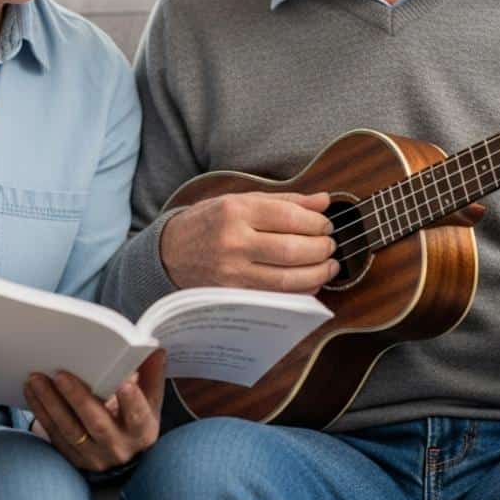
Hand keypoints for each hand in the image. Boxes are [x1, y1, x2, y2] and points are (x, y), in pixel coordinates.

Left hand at [24, 349, 166, 470]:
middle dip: (78, 398)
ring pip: (69, 429)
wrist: (121, 452)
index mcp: (142, 431)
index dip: (131, 401)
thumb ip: (152, 374)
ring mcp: (93, 455)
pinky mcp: (72, 456)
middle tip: (61, 374)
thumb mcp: (150, 399)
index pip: (138, 415)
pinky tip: (32, 390)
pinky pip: (53, 433)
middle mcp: (118, 447)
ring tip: (36, 378)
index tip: (124, 382)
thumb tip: (156, 349)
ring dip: (50, 403)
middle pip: (97, 423)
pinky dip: (41, 411)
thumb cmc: (135, 417)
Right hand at [160, 191, 338, 291]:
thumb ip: (285, 200)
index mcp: (236, 211)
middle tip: (330, 245)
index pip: (289, 217)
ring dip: (318, 274)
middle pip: (293, 250)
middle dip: (321, 249)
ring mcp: (233, 274)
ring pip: (289, 280)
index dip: (316, 223)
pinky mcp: (234, 297)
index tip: (326, 224)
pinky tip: (311, 282)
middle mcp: (233, 243)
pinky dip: (301, 292)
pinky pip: (278, 298)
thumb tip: (324, 201)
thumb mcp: (241, 200)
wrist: (169, 253)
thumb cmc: (209, 222)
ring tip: (328, 265)